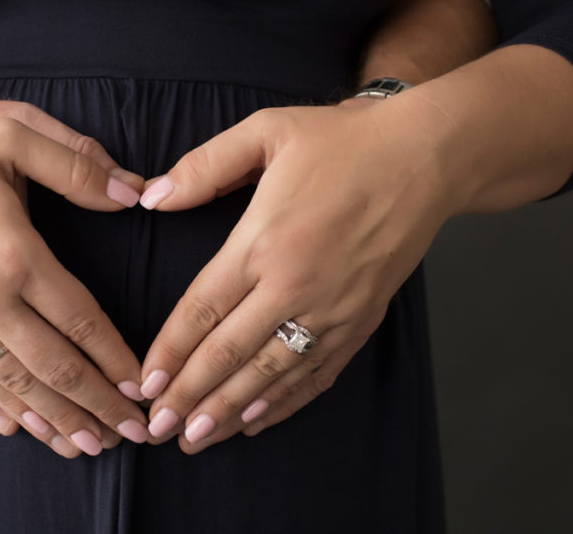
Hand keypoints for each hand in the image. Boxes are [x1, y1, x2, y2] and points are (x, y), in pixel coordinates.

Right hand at [0, 4, 143, 450]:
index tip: (142, 387)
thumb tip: (135, 191)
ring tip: (88, 444)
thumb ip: (78, 167)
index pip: (81, 321)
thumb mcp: (11, 135)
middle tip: (133, 433)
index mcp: (16, 254)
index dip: (116, 359)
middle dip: (98, 404)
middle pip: (54, 366)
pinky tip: (18, 427)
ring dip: (54, 418)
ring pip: (12, 382)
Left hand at [135, 98, 453, 451]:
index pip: (203, 309)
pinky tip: (257, 422)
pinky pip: (317, 372)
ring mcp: (333, 308)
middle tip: (157, 430)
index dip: (171, 352)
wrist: (427, 158)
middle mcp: (295, 285)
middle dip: (189, 397)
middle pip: (230, 353)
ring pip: (272, 374)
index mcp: (264, 242)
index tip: (145, 385)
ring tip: (196, 439)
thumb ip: (204, 166)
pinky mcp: (363, 319)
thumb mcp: (266, 132)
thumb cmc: (344, 141)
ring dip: (230, 411)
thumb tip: (150, 197)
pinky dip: (285, 403)